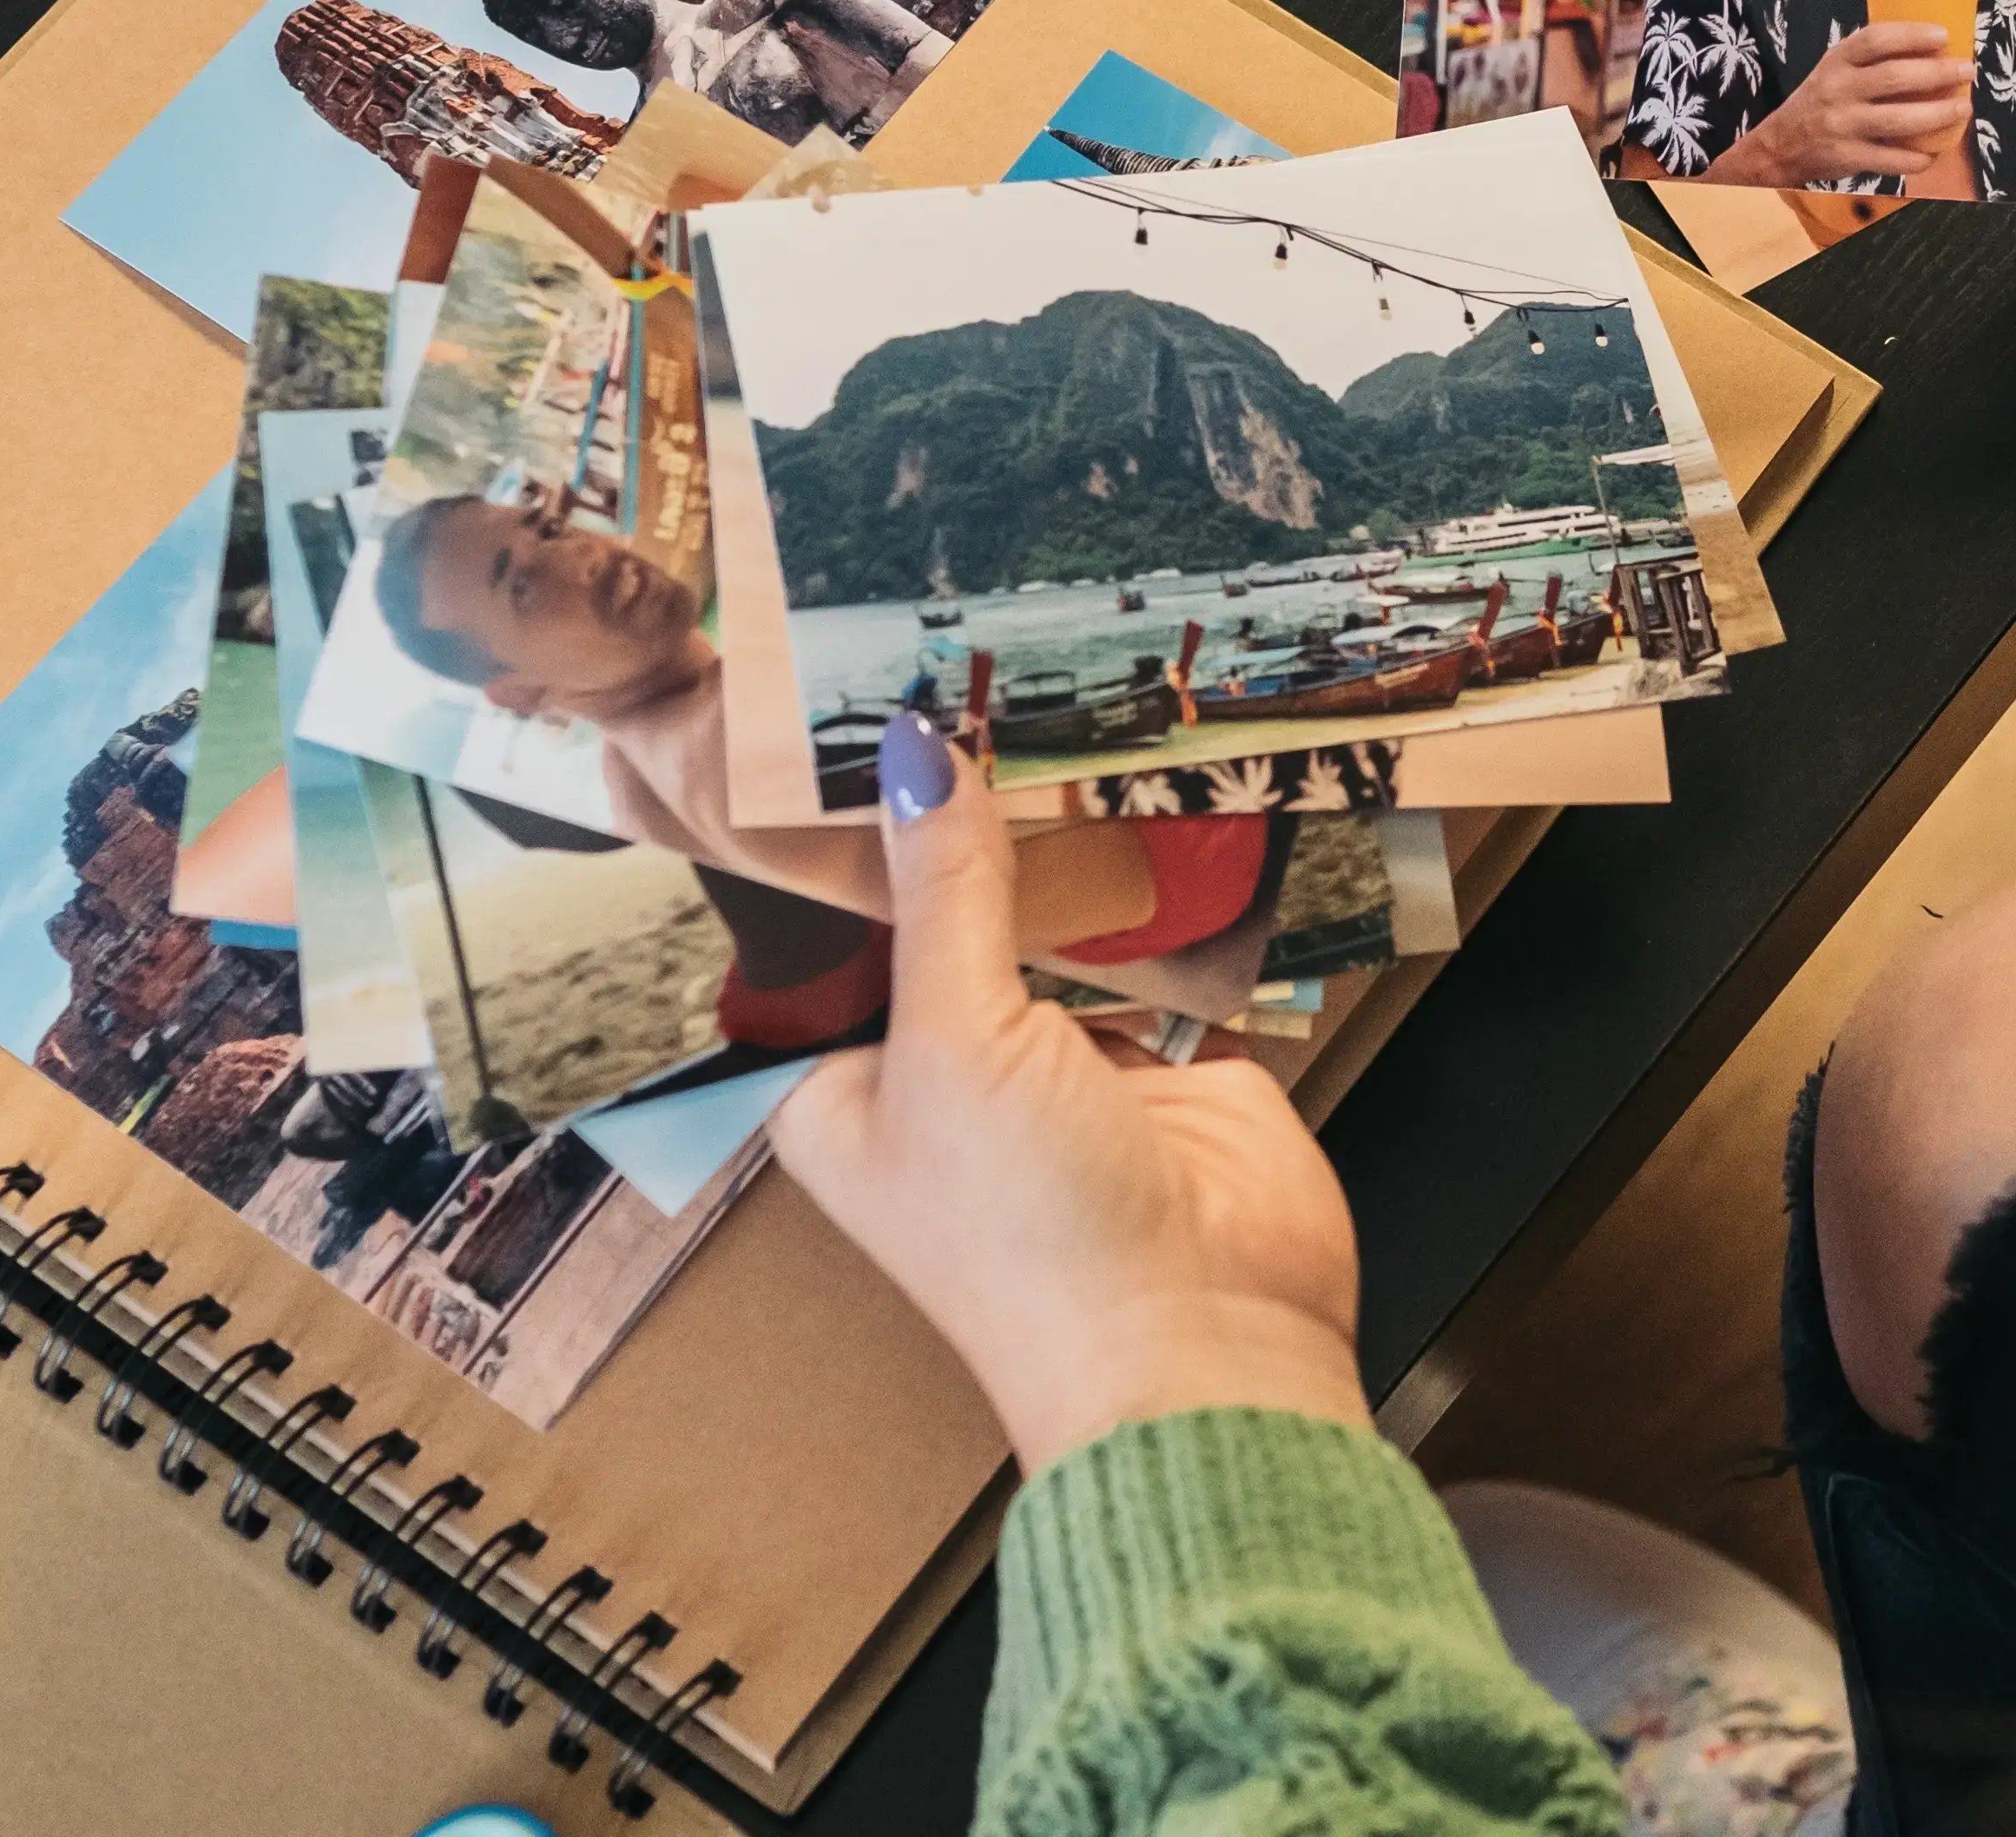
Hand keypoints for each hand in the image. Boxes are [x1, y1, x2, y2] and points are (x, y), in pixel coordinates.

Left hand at [772, 718, 1369, 1469]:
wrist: (1205, 1347)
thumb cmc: (1028, 1239)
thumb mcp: (955, 1043)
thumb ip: (945, 890)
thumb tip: (913, 750)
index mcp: (842, 1085)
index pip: (810, 937)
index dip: (818, 839)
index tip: (826, 710)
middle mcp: (942, 1066)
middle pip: (934, 910)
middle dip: (948, 816)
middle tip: (947, 667)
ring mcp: (1059, 1056)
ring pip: (1047, 913)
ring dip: (1059, 834)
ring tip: (1050, 694)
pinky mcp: (1163, 1049)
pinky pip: (1152, 936)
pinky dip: (1158, 873)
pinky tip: (1149, 772)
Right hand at [1718, 21, 1971, 190]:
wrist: (1780, 145)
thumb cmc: (1820, 101)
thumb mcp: (1836, 69)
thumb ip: (1871, 60)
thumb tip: (1933, 52)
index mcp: (1837, 60)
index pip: (1876, 39)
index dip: (1912, 35)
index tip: (1943, 36)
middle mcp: (1838, 89)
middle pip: (1894, 77)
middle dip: (1937, 74)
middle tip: (1966, 71)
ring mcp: (1842, 125)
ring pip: (1898, 120)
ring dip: (1937, 114)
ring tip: (1963, 109)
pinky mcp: (1846, 157)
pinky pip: (1891, 159)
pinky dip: (1917, 157)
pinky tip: (1934, 153)